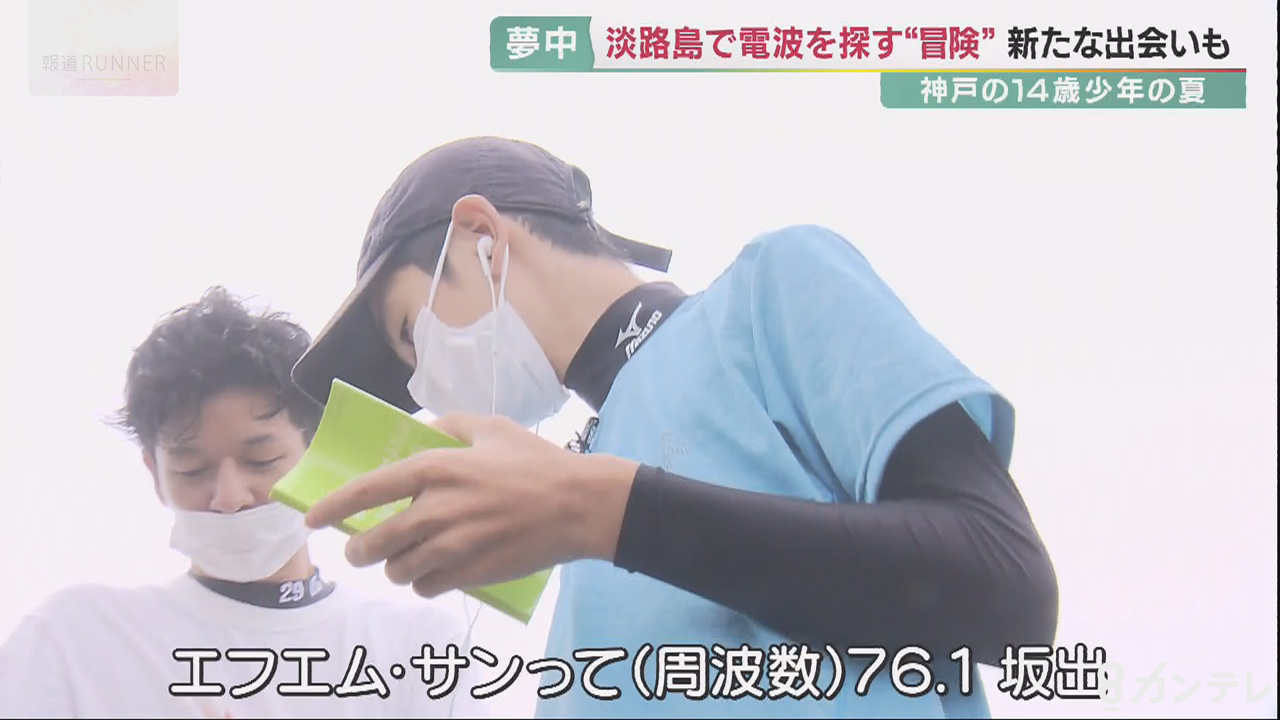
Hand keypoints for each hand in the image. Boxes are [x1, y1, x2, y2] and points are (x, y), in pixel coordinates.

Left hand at [304, 413, 639, 598]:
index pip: (366, 492)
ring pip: (398, 571)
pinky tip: (435, 572)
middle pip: (374, 542)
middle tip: (360, 549)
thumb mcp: (491, 428)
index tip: (312, 519)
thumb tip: (419, 434)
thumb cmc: (537, 463)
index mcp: (436, 469)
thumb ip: (448, 426)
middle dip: (358, 549)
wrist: (580, 506)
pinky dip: (424, 582)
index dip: (332, 508)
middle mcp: (437, 510)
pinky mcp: (472, 573)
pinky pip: (427, 587)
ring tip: (405, 559)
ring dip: (394, 567)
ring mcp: (454, 547)